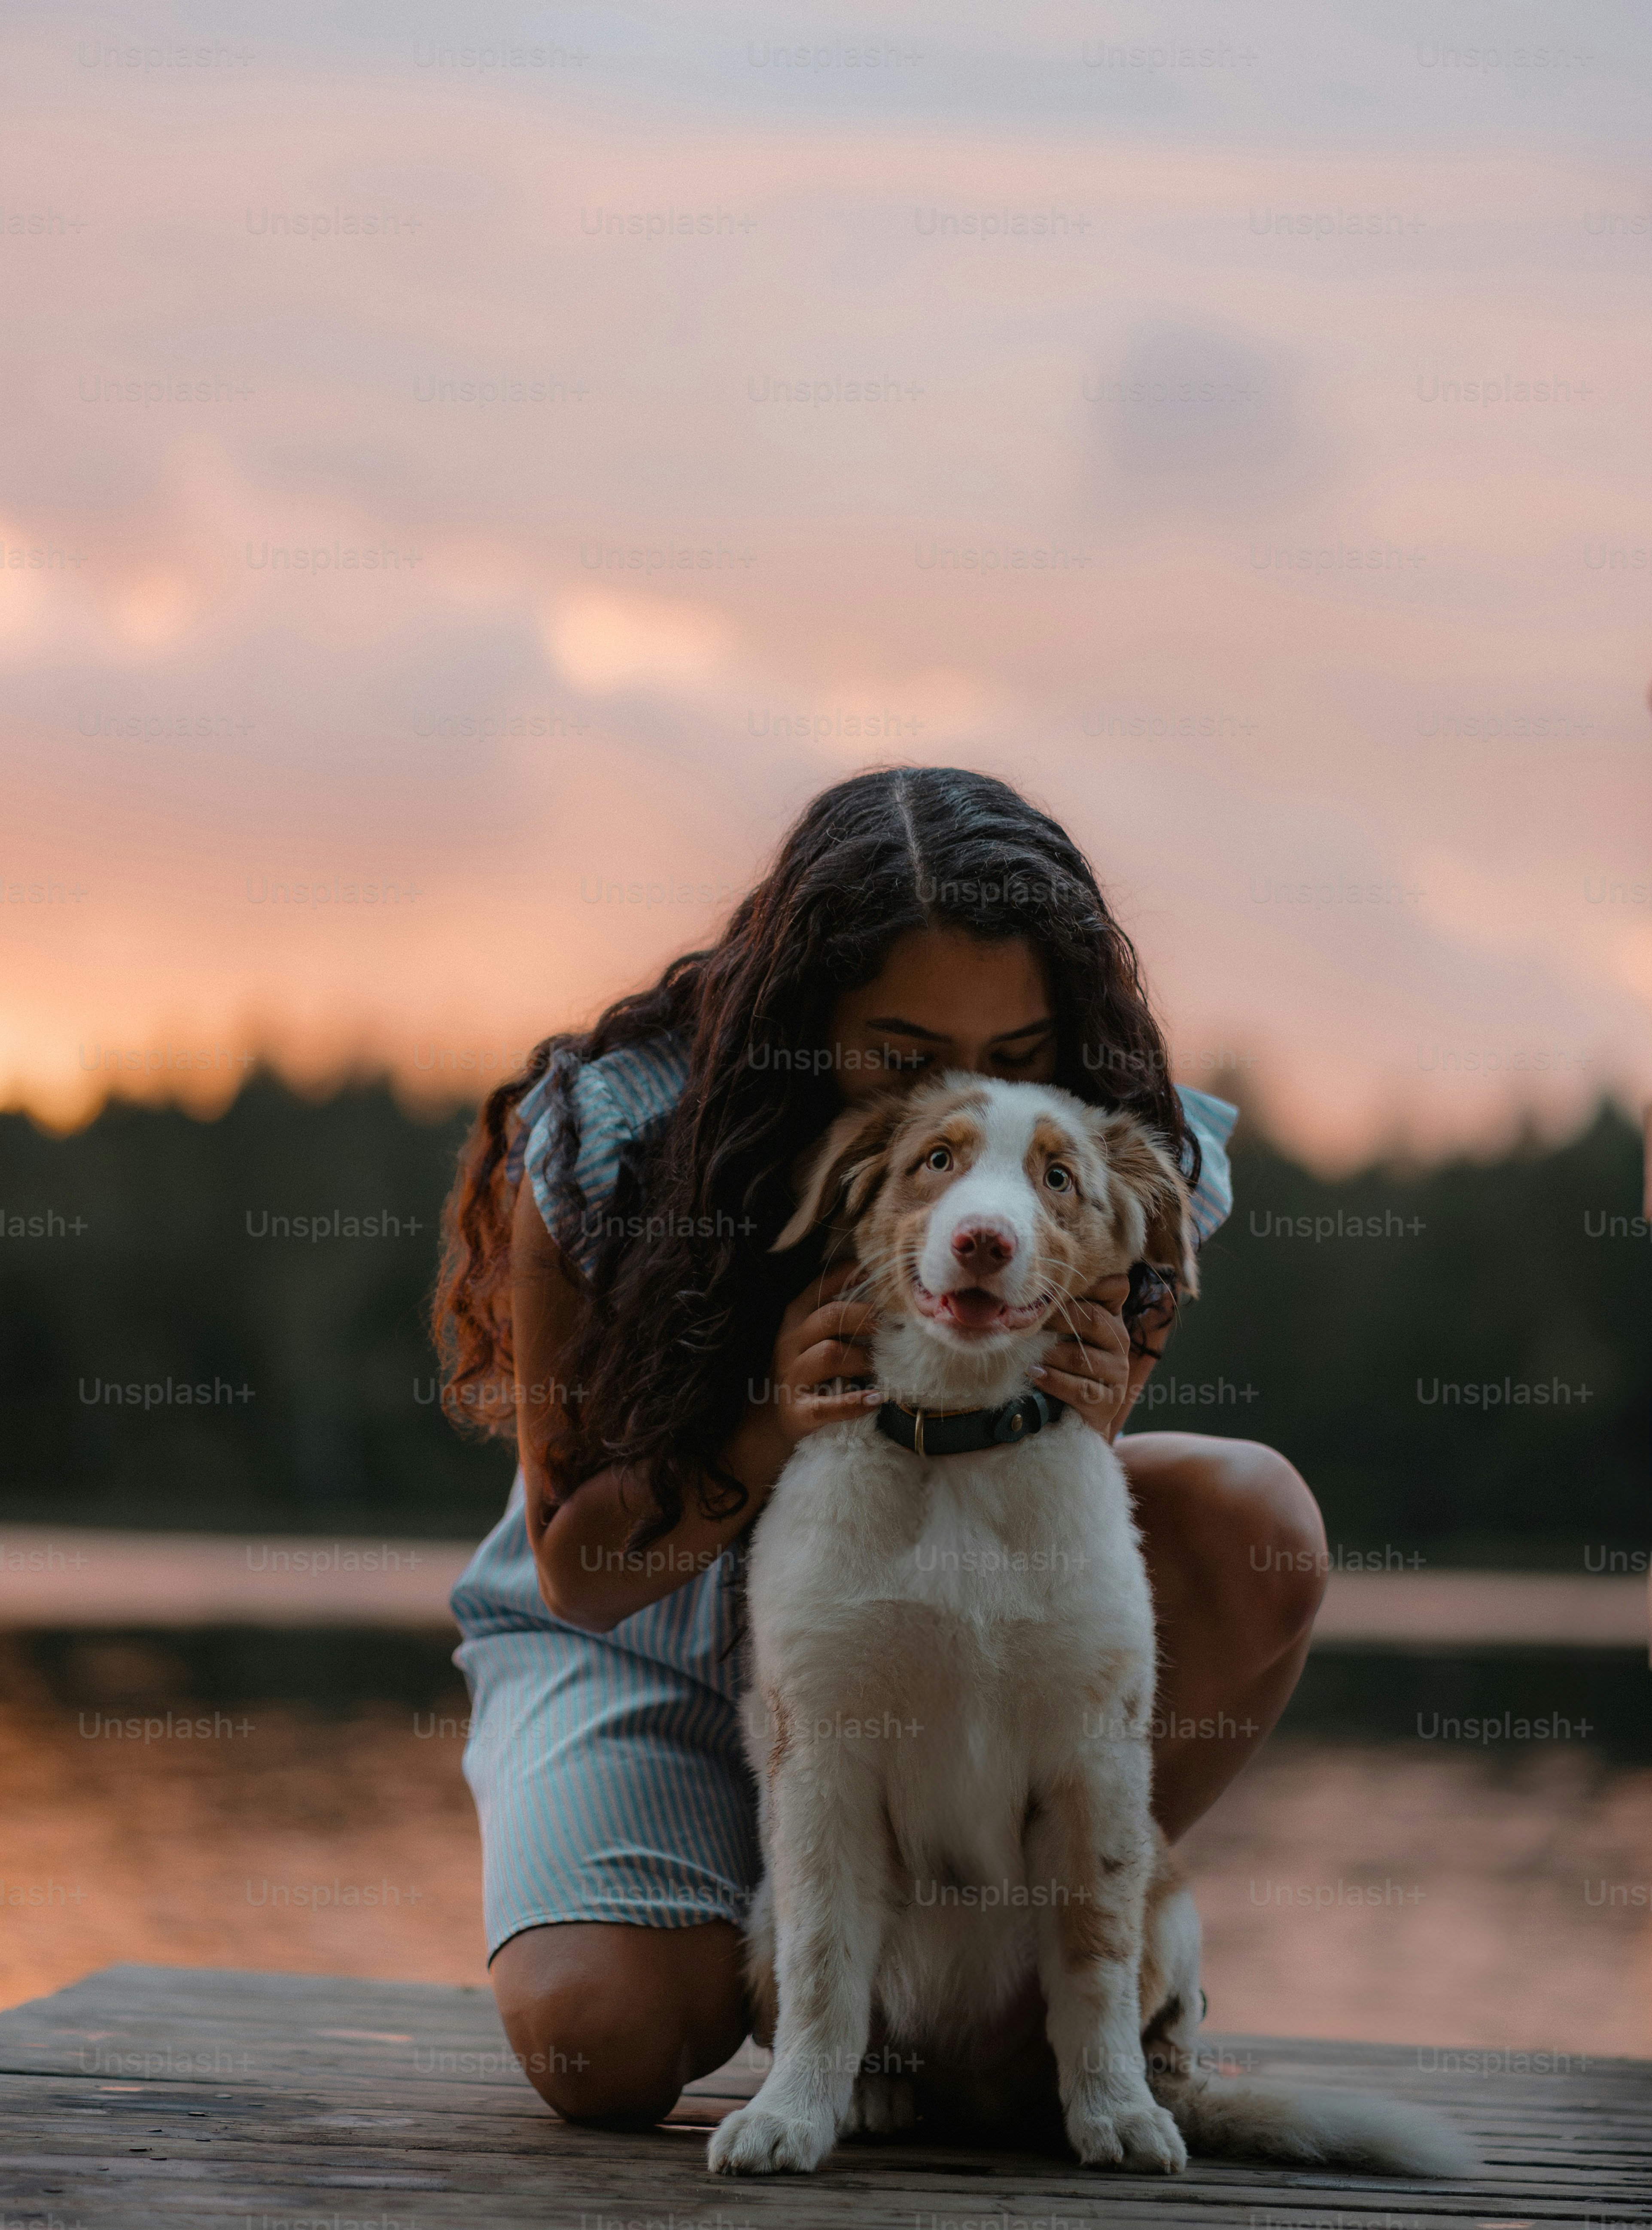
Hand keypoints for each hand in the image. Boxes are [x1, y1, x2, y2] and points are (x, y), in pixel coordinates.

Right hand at [753, 1257, 881, 1459]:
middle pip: (830, 1317)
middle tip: (896, 1325)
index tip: (881, 1277)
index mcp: (796, 1317)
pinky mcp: (799, 1411)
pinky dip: (854, 1402)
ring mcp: (792, 1376)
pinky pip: (828, 1405)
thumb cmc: (807, 1369)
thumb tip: (885, 1291)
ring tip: (886, 1365)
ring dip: (863, 1358)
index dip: (852, 1276)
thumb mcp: (813, 1335)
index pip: (821, 1286)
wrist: (772, 1420)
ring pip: (830, 1354)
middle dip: (866, 1316)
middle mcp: (790, 1342)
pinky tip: (876, 1398)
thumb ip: (840, 1313)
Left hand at [1030, 1273, 1130, 1438]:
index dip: (1093, 1282)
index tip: (1059, 1285)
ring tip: (1028, 1357)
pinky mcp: (1109, 1401)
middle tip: (1029, 1323)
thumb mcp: (1060, 1333)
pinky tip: (1036, 1375)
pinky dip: (1054, 1381)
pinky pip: (1081, 1389)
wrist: (1069, 1415)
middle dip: (1057, 1320)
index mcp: (1110, 1317)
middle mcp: (1119, 1341)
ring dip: (1050, 1355)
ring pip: (1082, 1356)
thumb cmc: (1061, 1365)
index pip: (1116, 1287)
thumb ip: (1058, 1310)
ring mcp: (1117, 1372)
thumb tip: (1033, 1292)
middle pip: (1093, 1318)